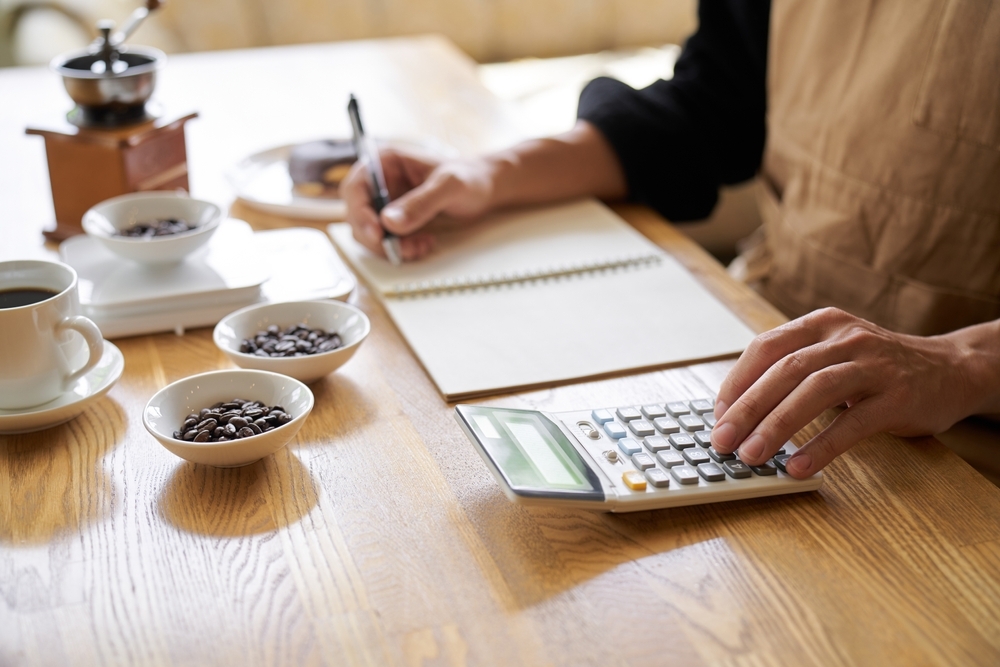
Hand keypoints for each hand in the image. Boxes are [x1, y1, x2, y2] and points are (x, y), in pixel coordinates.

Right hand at [342, 148, 497, 260]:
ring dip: (391, 246)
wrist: (486, 189)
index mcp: (386, 162)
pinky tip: (424, 244)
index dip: (359, 213)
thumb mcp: (449, 186)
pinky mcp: (397, 220)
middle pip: (358, 214)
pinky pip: (387, 241)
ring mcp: (387, 202)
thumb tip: (390, 222)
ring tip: (420, 247)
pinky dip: (402, 249)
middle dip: (376, 237)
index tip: (377, 234)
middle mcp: (381, 182)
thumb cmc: (469, 177)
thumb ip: (421, 202)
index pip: (355, 187)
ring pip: (371, 232)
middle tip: (400, 249)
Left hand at [710, 307, 974, 477]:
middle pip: (784, 370)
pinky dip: (820, 447)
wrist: (953, 369)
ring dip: (776, 426)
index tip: (717, 415)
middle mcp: (846, 337)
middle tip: (721, 441)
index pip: (766, 347)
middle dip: (746, 408)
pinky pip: (852, 423)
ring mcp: (874, 364)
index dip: (737, 382)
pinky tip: (797, 467)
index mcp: (822, 323)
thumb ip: (793, 370)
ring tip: (751, 456)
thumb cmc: (878, 368)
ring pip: (814, 391)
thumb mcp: (834, 353)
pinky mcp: (898, 396)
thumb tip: (737, 411)